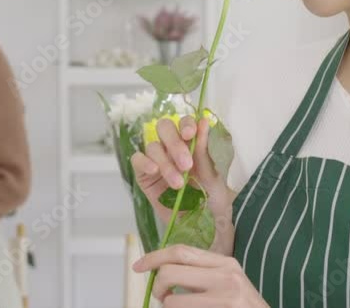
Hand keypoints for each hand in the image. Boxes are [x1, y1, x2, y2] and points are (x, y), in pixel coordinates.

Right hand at [131, 114, 235, 254]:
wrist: (204, 227)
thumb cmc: (212, 199)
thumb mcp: (213, 174)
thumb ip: (204, 150)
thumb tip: (204, 121)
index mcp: (192, 143)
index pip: (184, 123)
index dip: (185, 124)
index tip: (191, 134)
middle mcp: (173, 148)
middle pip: (164, 129)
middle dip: (174, 143)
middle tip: (187, 164)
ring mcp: (158, 161)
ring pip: (152, 147)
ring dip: (166, 163)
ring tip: (178, 184)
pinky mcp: (145, 176)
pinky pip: (137, 160)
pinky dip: (144, 163)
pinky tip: (154, 172)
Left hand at [133, 244, 268, 307]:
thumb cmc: (242, 305)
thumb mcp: (228, 281)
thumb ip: (203, 272)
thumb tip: (166, 269)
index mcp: (225, 262)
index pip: (181, 251)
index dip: (155, 257)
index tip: (139, 266)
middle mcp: (225, 275)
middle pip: (170, 272)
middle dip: (156, 285)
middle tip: (160, 295)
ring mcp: (225, 296)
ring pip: (172, 300)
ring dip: (168, 306)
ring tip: (178, 307)